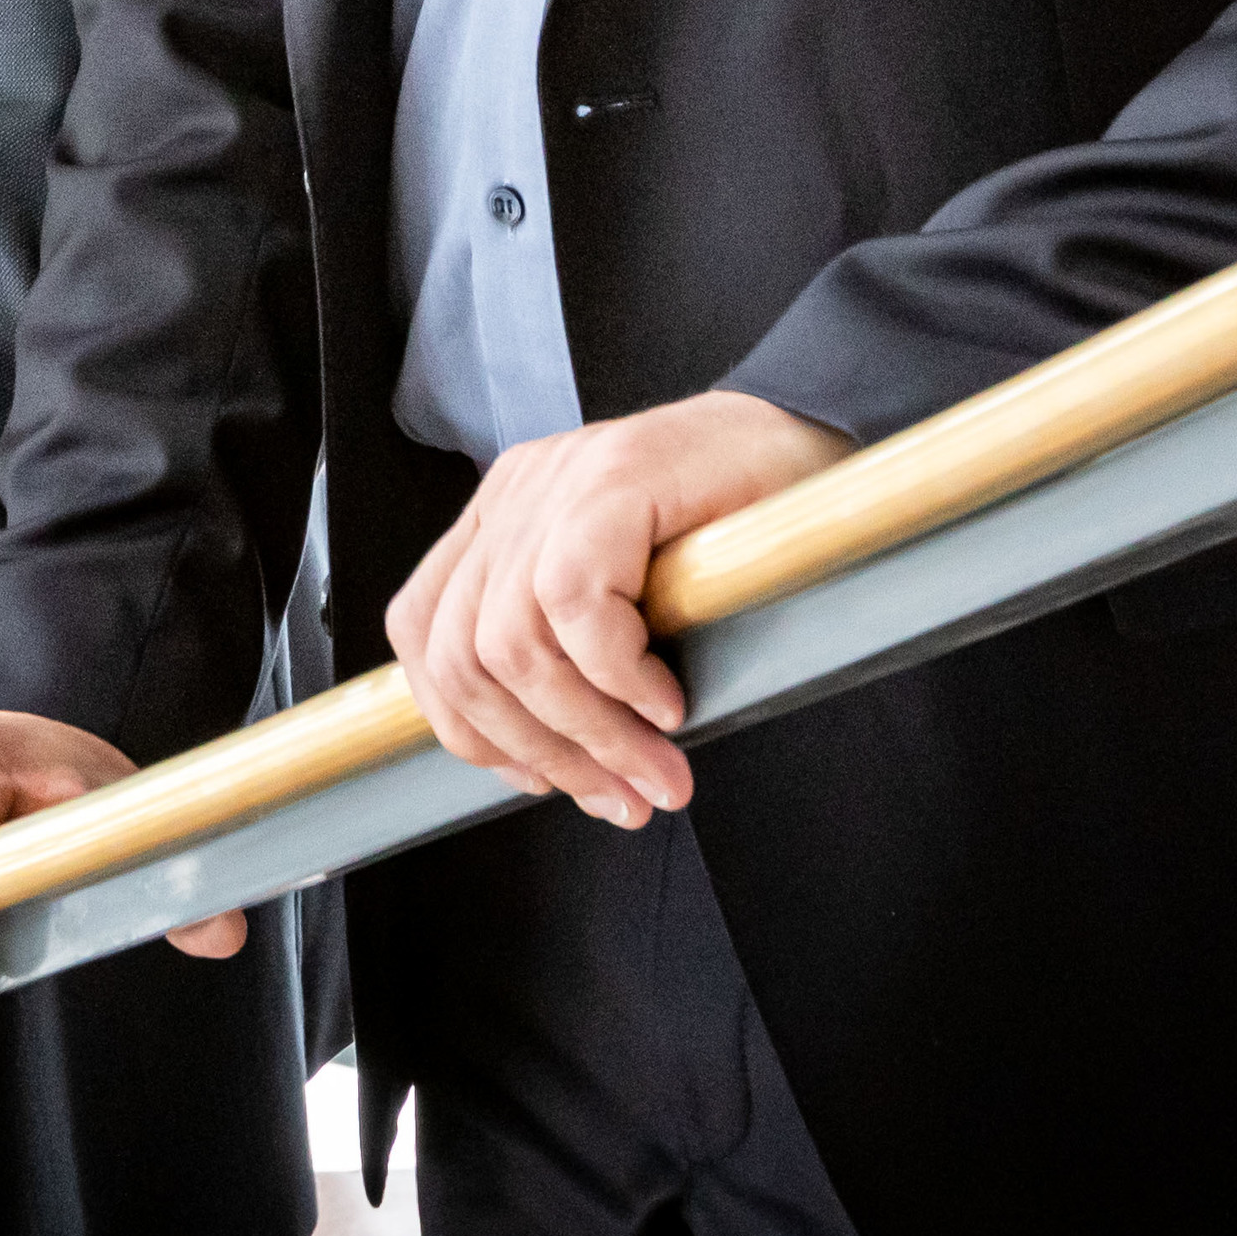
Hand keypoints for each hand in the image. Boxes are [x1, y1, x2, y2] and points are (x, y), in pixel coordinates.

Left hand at [383, 388, 842, 825]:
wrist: (812, 438)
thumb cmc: (735, 531)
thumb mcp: (633, 604)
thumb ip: (581, 665)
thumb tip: (584, 780)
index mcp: (500, 521)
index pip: (425, 635)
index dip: (470, 727)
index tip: (543, 781)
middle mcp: (514, 494)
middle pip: (458, 654)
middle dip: (537, 752)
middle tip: (618, 797)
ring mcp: (557, 480)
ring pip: (512, 643)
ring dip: (588, 732)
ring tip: (654, 768)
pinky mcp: (612, 478)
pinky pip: (575, 603)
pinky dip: (617, 677)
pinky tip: (667, 702)